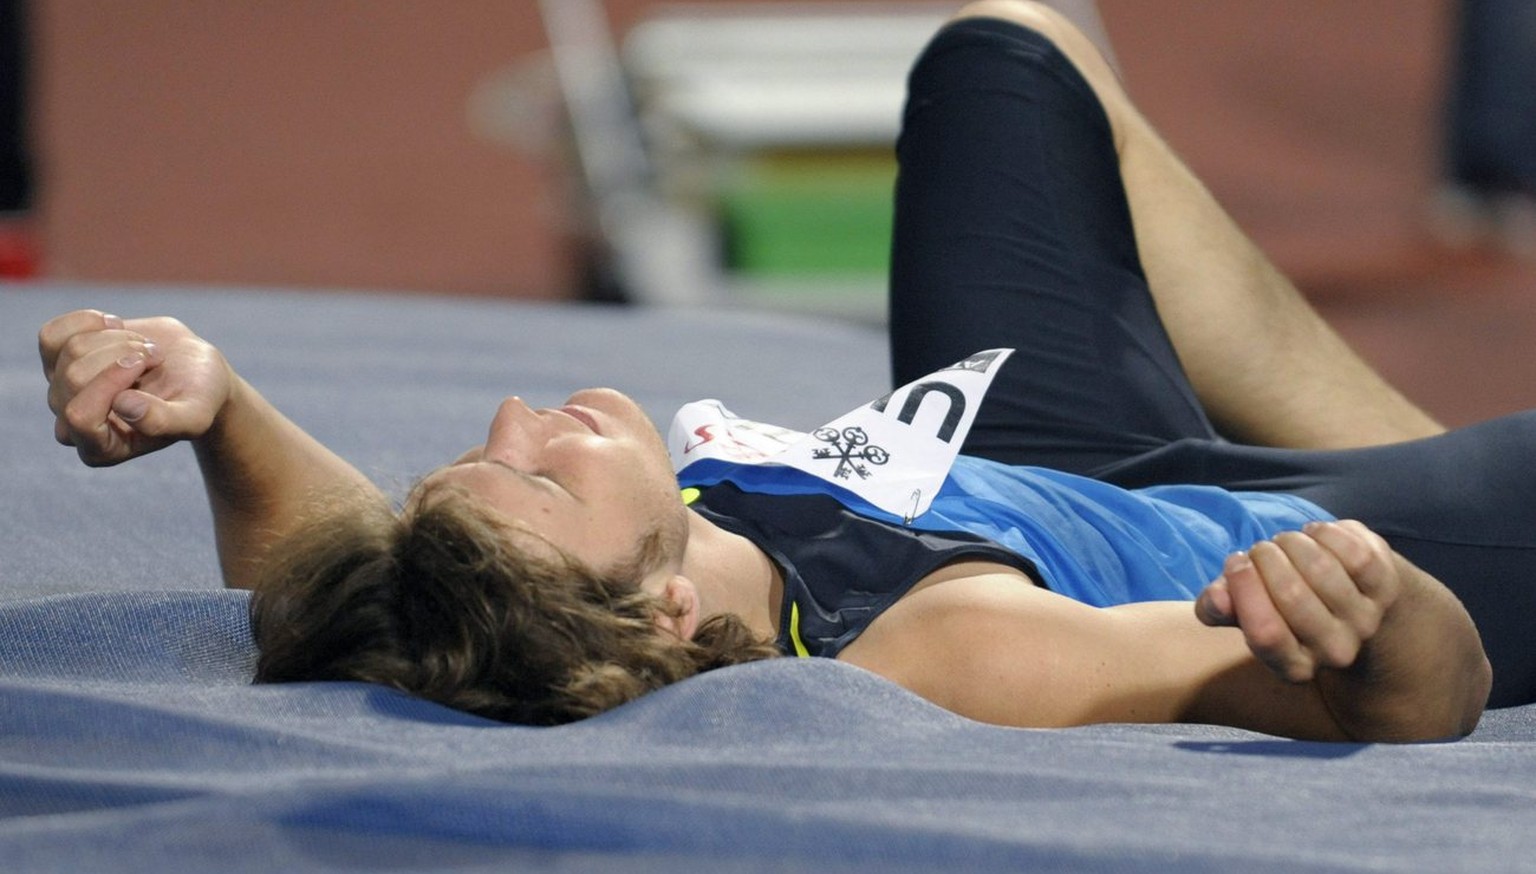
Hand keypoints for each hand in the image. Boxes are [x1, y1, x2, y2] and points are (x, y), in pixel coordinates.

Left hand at [40, 309, 232, 465]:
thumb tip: (122, 406)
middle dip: (123, 354)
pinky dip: (87, 321)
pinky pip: (51, 335)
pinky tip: (116, 326)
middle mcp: (73, 424)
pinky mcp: (57, 360)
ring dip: (117, 338)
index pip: (80, 417)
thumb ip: (165, 421)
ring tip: (145, 347)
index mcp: (102, 449)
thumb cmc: (197, 397)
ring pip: (70, 351)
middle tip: (156, 356)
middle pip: (75, 377)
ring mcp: (62, 390)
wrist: (192, 369)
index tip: (146, 364)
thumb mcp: (196, 415)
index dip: (110, 383)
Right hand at [1195, 520, 1401, 683]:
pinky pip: (1354, 553)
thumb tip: (1217, 596)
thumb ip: (1219, 607)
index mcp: (1295, 667)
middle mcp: (1336, 651)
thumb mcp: (1243, 610)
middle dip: (1265, 558)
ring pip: (1322, 570)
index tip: (1235, 562)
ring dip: (1292, 542)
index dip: (1244, 589)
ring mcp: (1366, 620)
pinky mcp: (1387, 588)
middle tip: (1260, 549)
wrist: (1346, 599)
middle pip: (1292, 596)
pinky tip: (1314, 534)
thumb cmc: (1281, 604)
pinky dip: (1326, 534)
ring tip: (1284, 541)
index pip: (1266, 634)